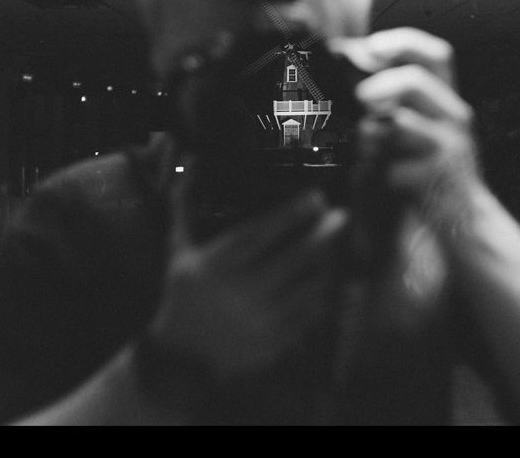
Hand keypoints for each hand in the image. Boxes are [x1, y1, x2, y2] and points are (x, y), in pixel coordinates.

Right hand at [146, 161, 347, 380]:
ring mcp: (262, 319)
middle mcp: (242, 291)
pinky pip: (310, 312)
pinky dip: (321, 291)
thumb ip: (185, 205)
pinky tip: (327, 276)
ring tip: (337, 243)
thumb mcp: (178, 250)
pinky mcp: (276, 340)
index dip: (292, 212)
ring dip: (327, 260)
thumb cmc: (181, 295)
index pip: (261, 233)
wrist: (182, 357)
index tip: (314, 196)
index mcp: (218, 265)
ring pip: (309, 284)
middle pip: (295, 257)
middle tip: (341, 214)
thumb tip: (192, 161)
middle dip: (323, 233)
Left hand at [333, 28, 482, 222]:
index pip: (435, 54)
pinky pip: (396, 169)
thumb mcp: (428, 125)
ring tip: (364, 140)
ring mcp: (447, 149)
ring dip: (373, 130)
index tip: (371, 46)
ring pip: (403, 124)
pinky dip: (380, 171)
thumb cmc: (437, 166)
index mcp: (447, 100)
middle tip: (359, 96)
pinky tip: (379, 176)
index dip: (403, 42)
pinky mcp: (435, 181)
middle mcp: (452, 118)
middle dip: (380, 84)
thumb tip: (357, 70)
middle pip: (417, 81)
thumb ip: (401, 100)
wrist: (465, 216)